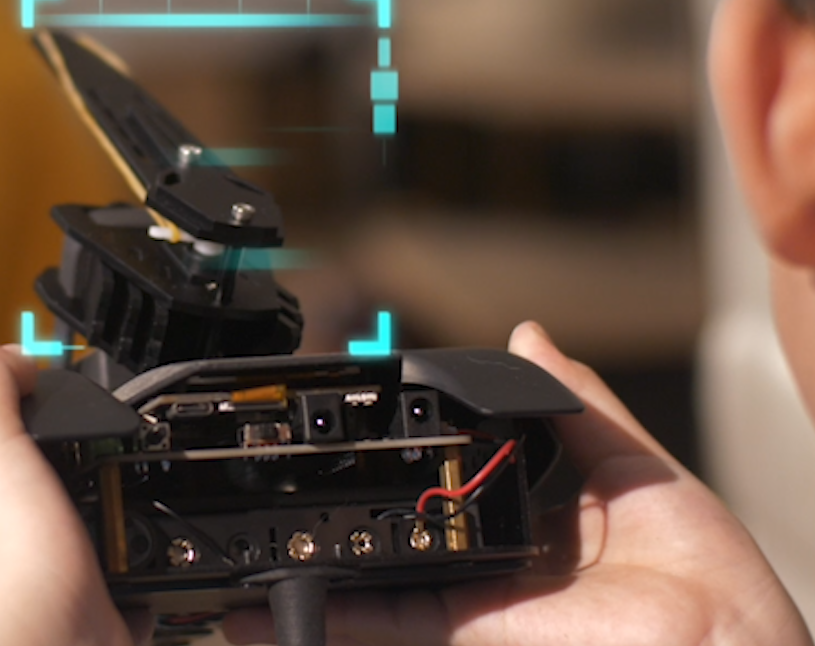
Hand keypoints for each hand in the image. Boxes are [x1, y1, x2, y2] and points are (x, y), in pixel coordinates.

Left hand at [0, 339, 148, 645]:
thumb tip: (16, 358)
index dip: (8, 423)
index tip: (51, 411)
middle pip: (31, 494)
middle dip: (71, 478)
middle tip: (107, 463)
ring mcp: (34, 599)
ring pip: (76, 540)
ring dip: (111, 522)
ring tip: (138, 504)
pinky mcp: (85, 624)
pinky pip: (120, 587)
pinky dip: (141, 571)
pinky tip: (152, 558)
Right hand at [226, 322, 813, 645]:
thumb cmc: (714, 594)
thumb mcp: (641, 476)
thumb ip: (578, 408)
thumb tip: (528, 334)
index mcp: (531, 525)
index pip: (444, 486)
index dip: (391, 466)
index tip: (340, 439)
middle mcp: (491, 569)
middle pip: (392, 540)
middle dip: (329, 520)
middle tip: (266, 494)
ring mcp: (471, 611)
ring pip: (368, 588)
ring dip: (303, 573)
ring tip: (236, 555)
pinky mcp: (463, 638)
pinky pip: (383, 621)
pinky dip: (322, 615)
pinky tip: (264, 604)